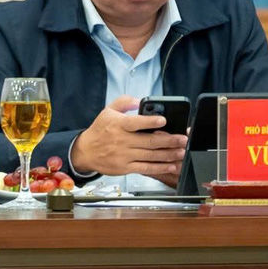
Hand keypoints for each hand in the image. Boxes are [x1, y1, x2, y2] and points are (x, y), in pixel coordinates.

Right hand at [69, 95, 187, 184]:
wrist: (85, 151)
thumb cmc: (99, 131)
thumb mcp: (107, 111)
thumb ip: (124, 102)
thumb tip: (139, 100)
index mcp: (118, 125)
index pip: (135, 122)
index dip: (150, 121)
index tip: (163, 120)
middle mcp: (121, 140)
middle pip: (149, 141)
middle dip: (169, 140)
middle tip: (182, 139)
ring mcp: (124, 155)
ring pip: (151, 155)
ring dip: (169, 154)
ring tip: (181, 152)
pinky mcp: (126, 167)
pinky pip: (146, 168)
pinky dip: (160, 168)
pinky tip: (171, 165)